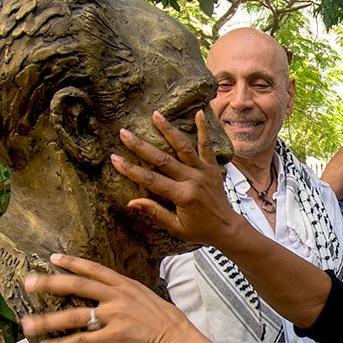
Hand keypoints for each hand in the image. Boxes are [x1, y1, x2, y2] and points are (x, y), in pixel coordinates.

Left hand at [21, 253, 215, 342]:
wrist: (179, 338)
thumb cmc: (167, 321)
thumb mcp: (146, 297)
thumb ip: (126, 295)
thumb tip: (109, 297)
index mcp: (126, 285)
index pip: (94, 269)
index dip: (73, 263)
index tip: (53, 258)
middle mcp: (118, 297)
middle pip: (78, 286)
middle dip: (50, 283)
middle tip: (28, 282)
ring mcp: (115, 315)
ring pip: (74, 315)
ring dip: (48, 320)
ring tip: (28, 324)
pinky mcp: (114, 335)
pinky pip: (82, 341)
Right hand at [112, 110, 244, 249]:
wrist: (227, 228)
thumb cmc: (200, 230)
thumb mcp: (176, 227)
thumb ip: (155, 213)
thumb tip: (131, 202)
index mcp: (183, 196)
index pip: (151, 180)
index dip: (131, 169)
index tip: (115, 158)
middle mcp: (193, 180)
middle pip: (163, 160)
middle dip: (141, 146)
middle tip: (124, 133)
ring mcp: (204, 171)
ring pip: (184, 147)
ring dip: (169, 130)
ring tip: (156, 115)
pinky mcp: (212, 167)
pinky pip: (207, 146)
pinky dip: (204, 129)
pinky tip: (199, 113)